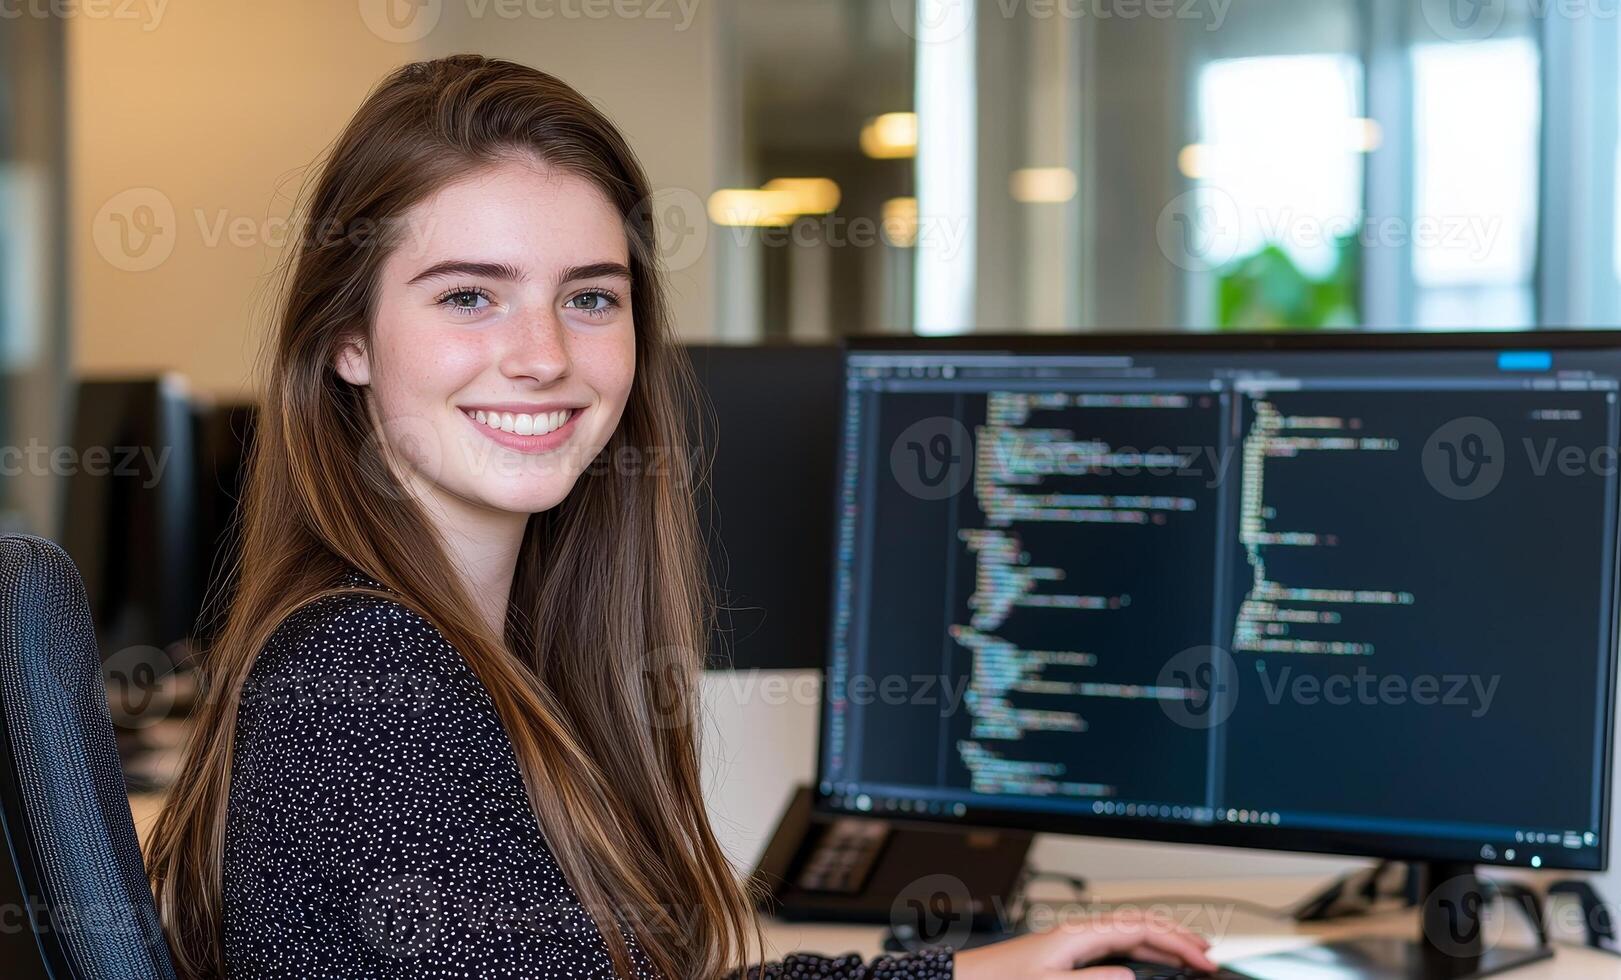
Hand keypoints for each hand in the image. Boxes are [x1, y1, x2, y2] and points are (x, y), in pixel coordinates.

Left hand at [952, 909, 1218, 978]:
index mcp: (1078, 933)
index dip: (1176, 941)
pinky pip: (1113, 947)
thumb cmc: (997, 979)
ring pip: (1128, 936)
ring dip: (1160, 944)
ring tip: (1187, 955)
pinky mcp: (1067, 954)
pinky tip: (1146, 963)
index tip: (1203, 957)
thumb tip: (1130, 975)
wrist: (964, 978)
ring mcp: (1073, 942)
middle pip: (1139, 927)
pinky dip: (1139, 953)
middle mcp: (1078, 932)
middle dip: (1176, 937)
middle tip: (1207, 955)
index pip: (1140, 928)